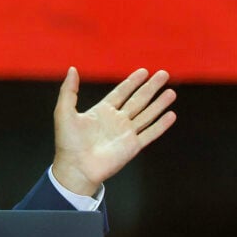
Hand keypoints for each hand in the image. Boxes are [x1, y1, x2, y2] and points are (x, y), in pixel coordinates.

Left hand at [51, 67, 175, 196]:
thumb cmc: (68, 142)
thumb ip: (69, 90)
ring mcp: (126, 133)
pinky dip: (161, 125)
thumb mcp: (64, 112)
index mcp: (102, 111)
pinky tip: (171, 115)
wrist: (76, 168)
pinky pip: (150, 133)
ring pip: (147, 114)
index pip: (121, 92)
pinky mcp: (133, 147)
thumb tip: (72, 69)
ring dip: (159, 103)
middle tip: (164, 74)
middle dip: (150, 87)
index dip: (132, 82)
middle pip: (138, 100)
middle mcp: (117, 120)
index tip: (144, 71)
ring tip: (171, 92)